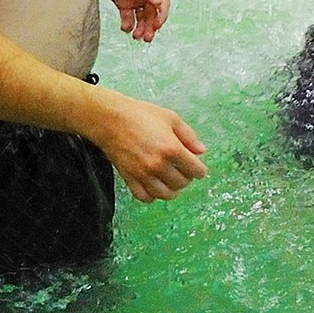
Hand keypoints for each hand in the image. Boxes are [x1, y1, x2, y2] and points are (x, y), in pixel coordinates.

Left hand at [86, 0, 171, 41]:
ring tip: (136, 36)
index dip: (162, 15)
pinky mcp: (123, 3)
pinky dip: (128, 25)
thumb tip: (159, 3)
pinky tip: (125, 28)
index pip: (163, 2)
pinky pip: (128, 18)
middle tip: (146, 37)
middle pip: (153, 13)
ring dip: (141, 28)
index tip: (157, 25)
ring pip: (142, 18)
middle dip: (151, 26)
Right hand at [93, 92, 208, 201]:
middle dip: (186, 178)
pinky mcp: (129, 179)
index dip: (200, 170)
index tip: (198, 167)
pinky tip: (154, 185)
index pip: (195, 171)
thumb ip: (189, 136)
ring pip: (165, 195)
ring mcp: (143, 174)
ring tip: (171, 180)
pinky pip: (145, 197)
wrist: (111, 119)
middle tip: (183, 169)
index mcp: (172, 149)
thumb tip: (201, 151)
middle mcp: (158, 165)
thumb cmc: (141, 115)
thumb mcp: (171, 118)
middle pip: (182, 183)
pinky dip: (152, 195)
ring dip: (172, 189)